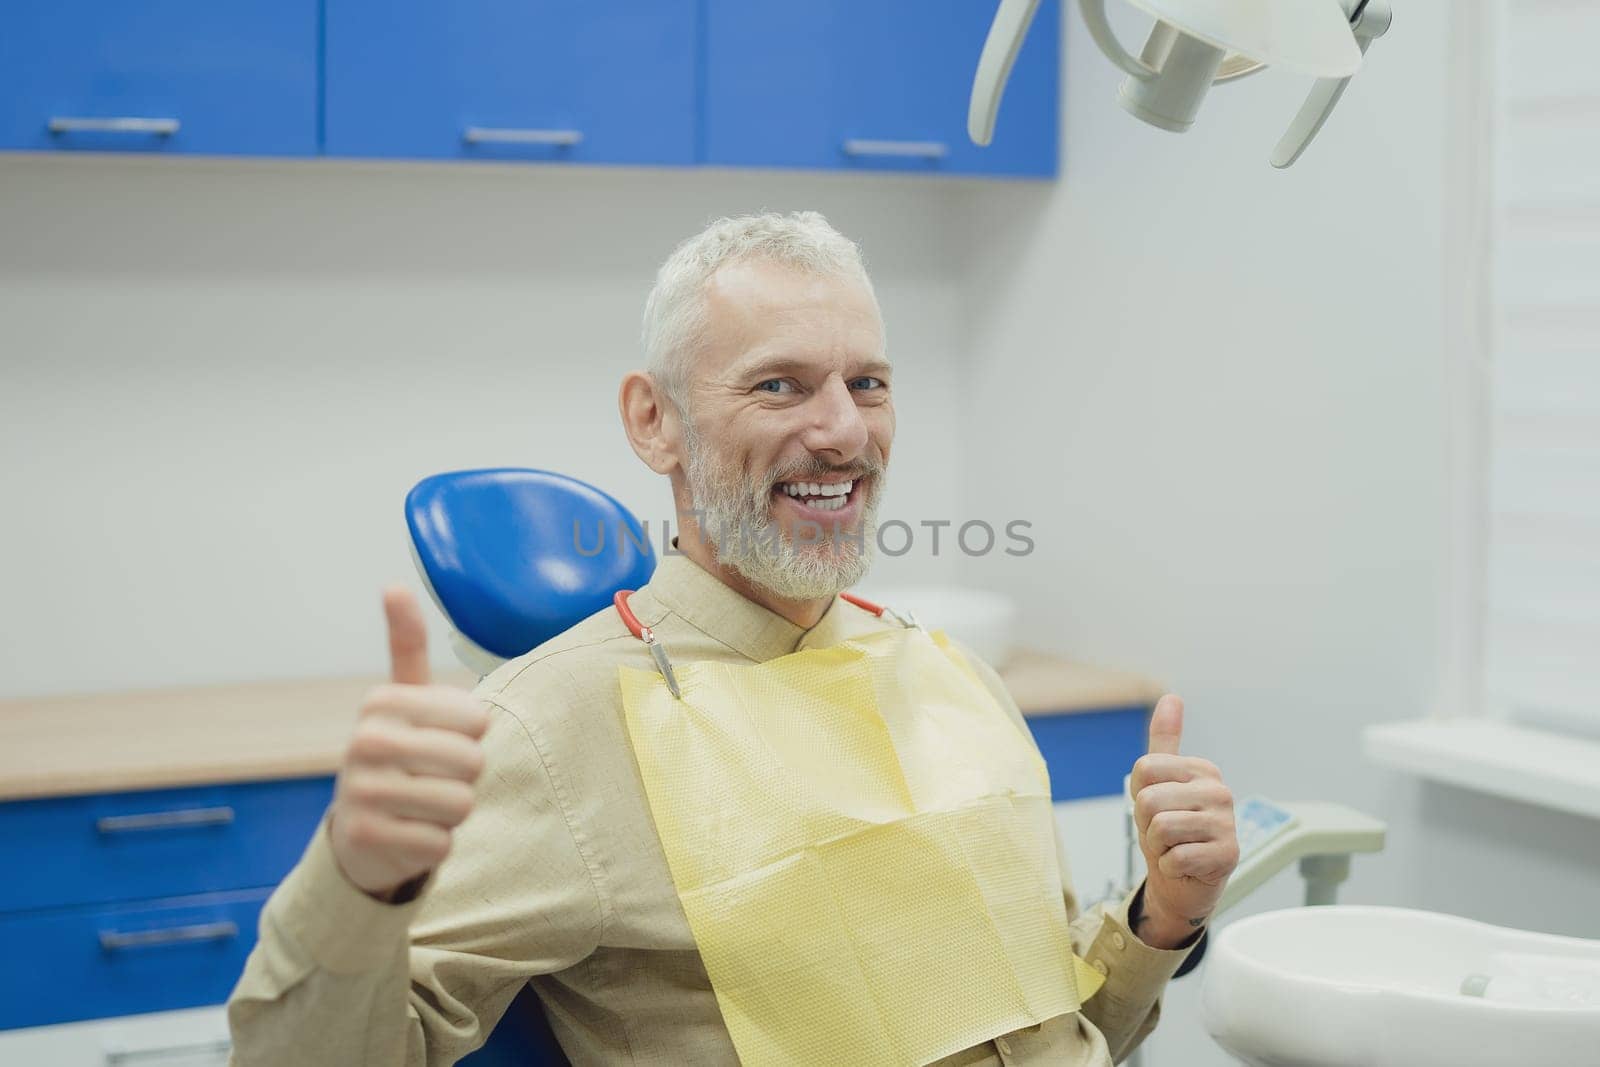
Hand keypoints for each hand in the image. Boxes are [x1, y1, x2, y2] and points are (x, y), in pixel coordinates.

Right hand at [329, 587, 489, 899]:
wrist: (360, 826)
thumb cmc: (402, 751)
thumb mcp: (406, 696)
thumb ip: (406, 643)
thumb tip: (393, 584)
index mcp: (382, 701)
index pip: (476, 719)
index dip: (475, 735)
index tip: (445, 736)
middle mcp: (364, 741)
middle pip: (472, 761)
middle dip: (467, 776)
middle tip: (436, 777)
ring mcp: (361, 790)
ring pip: (460, 804)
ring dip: (455, 811)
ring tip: (425, 804)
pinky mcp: (365, 837)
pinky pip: (441, 842)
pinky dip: (437, 843)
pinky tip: (411, 833)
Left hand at [1129, 694, 1239, 947]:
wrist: (1184, 881)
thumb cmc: (1170, 830)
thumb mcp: (1158, 783)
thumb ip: (1164, 741)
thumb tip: (1172, 697)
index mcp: (1203, 770)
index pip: (1144, 770)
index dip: (1139, 795)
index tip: (1158, 808)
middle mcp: (1220, 791)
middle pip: (1148, 800)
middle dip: (1146, 824)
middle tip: (1164, 835)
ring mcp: (1227, 823)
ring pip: (1160, 828)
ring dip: (1157, 847)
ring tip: (1174, 848)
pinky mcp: (1228, 855)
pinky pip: (1174, 858)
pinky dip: (1170, 867)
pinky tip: (1185, 866)